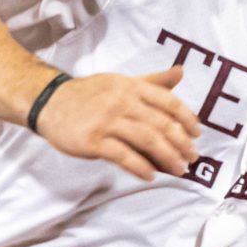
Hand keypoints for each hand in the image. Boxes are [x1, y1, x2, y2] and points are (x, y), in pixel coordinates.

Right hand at [33, 65, 202, 180]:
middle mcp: (121, 101)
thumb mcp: (122, 82)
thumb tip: (181, 71)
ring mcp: (106, 121)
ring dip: (166, 157)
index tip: (196, 135)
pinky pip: (122, 155)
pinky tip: (150, 175)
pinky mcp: (93, 140)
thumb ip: (153, 81)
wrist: (50, 102)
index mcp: (131, 87)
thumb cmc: (90, 94)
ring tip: (178, 169)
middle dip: (180, 144)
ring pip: (146, 140)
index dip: (186, 119)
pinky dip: (139, 167)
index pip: (168, 102)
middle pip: (160, 124)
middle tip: (192, 159)